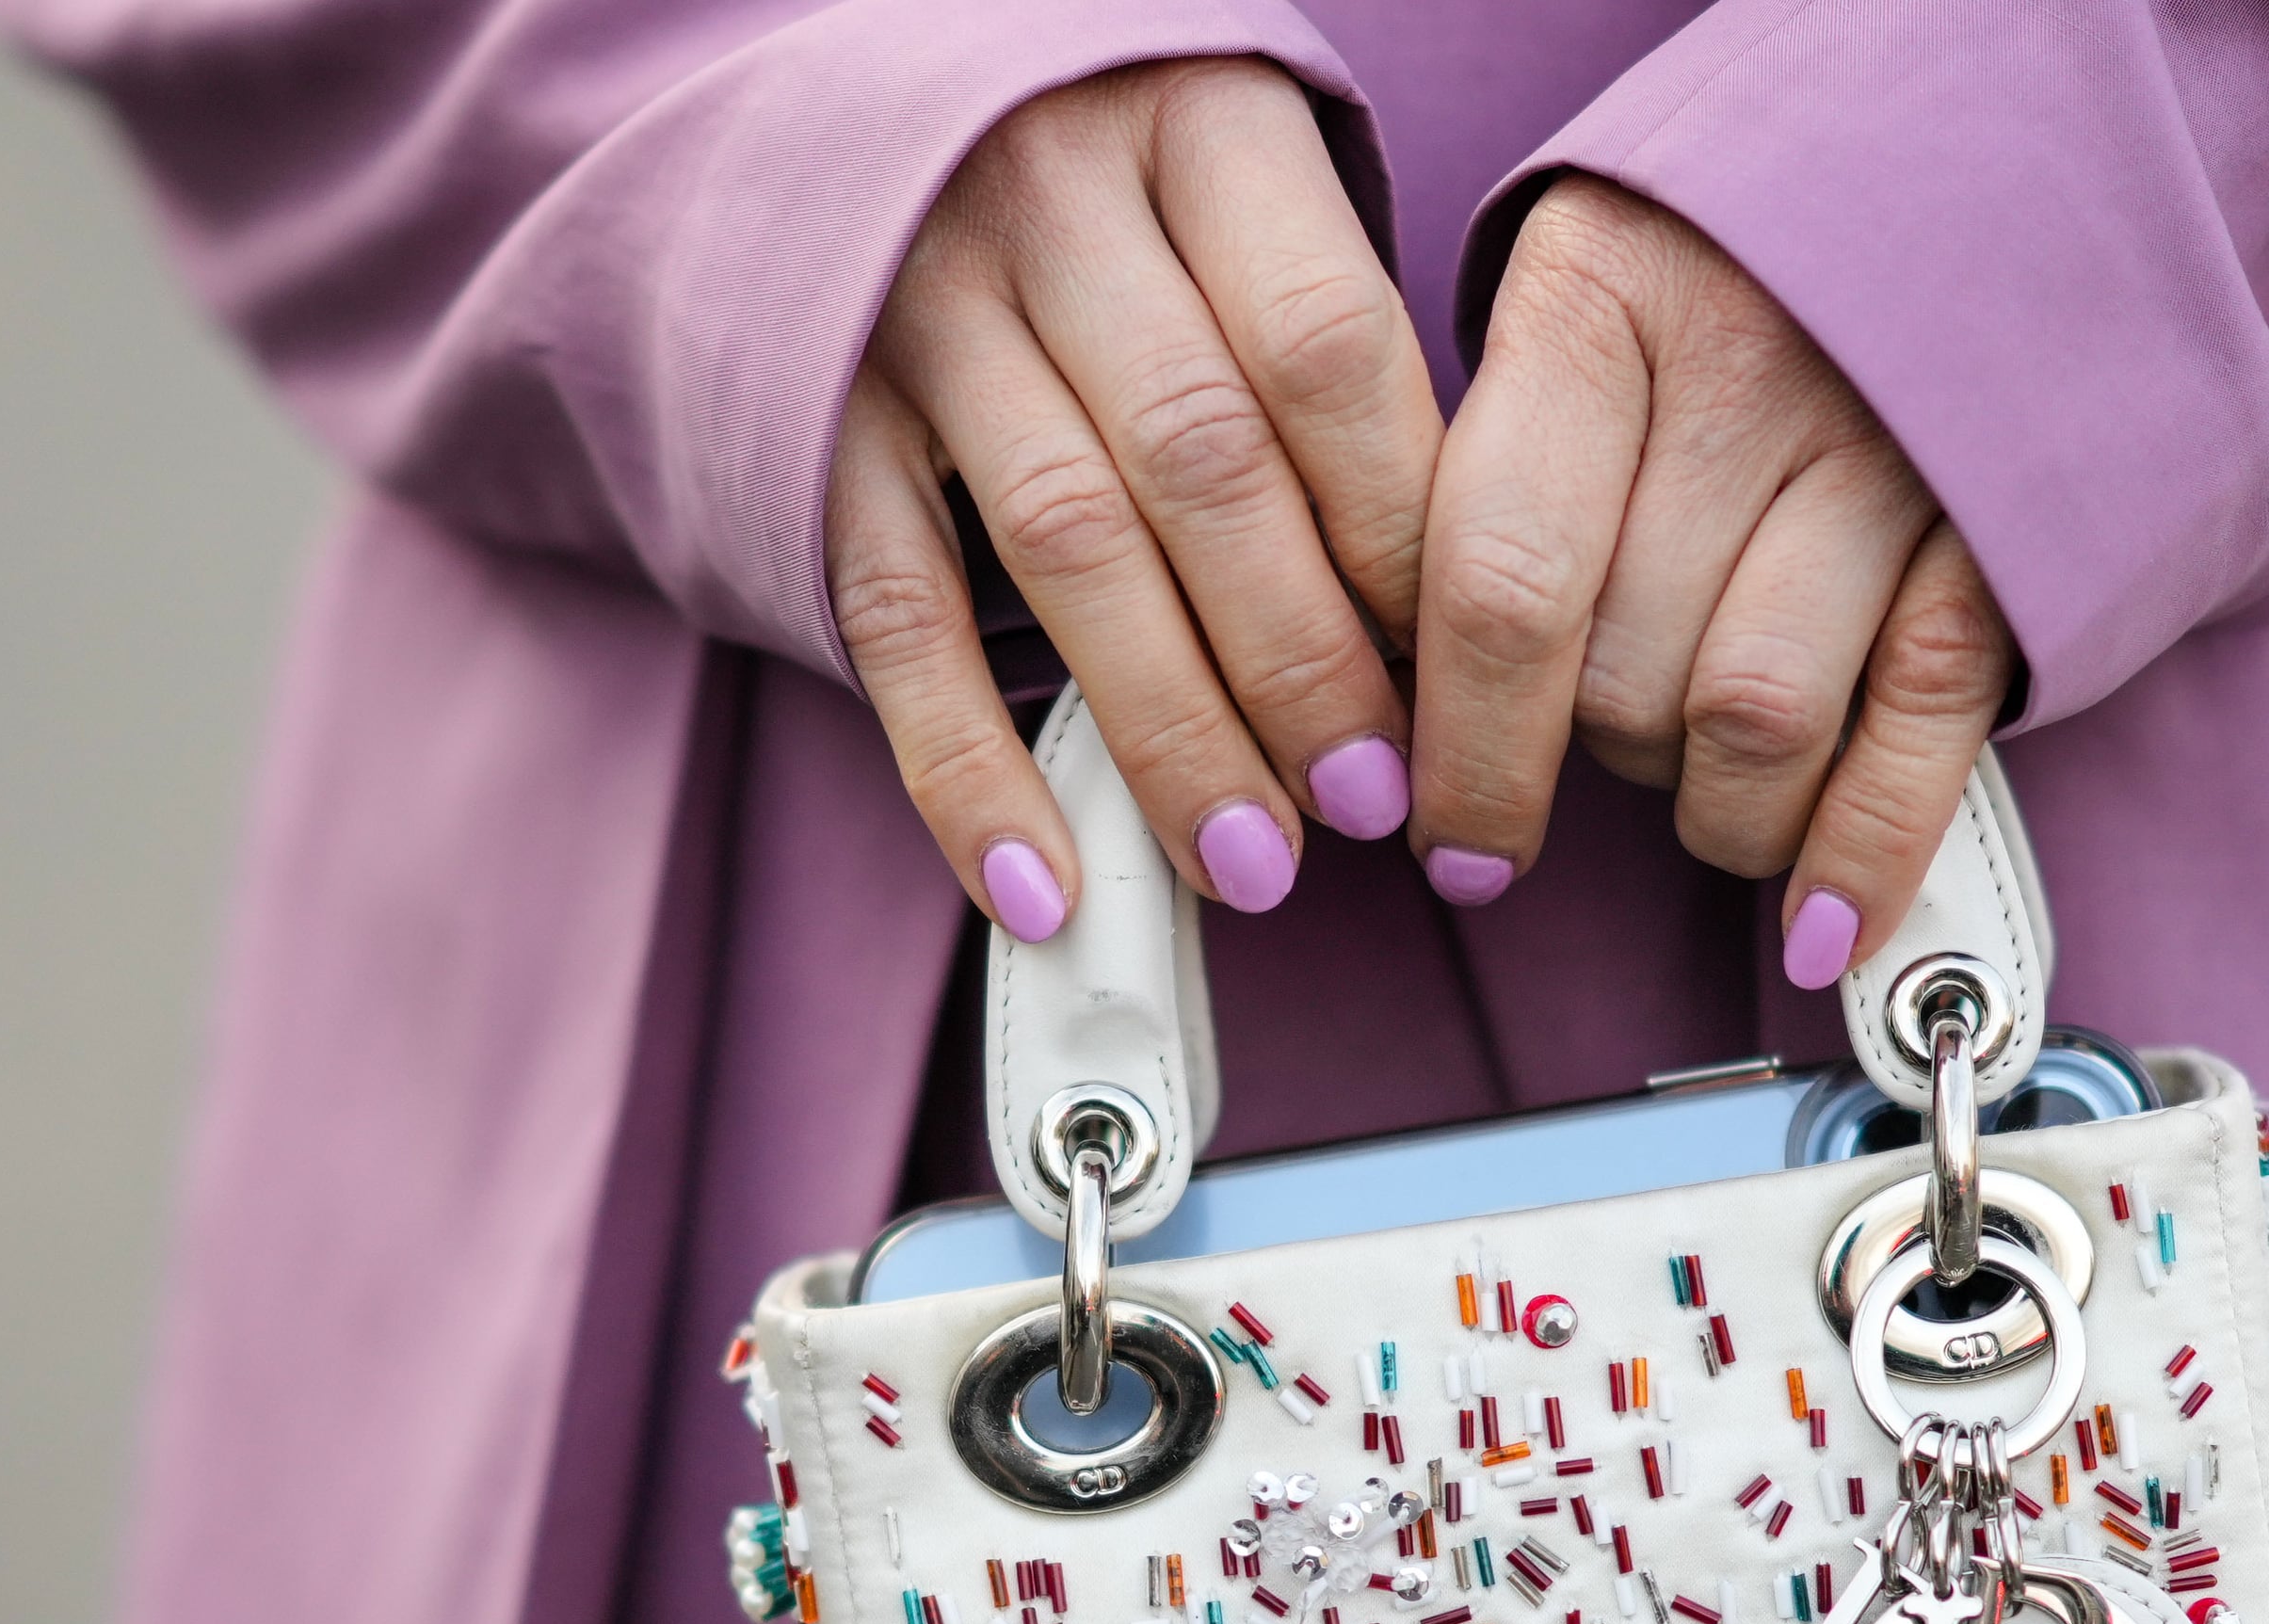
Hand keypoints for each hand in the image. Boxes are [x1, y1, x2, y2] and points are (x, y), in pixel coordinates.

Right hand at [828, 60, 1443, 938]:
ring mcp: (914, 303)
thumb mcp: (1240, 192)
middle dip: (1301, 660)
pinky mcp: (812, 415)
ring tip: (1251, 861)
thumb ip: (1323, 356)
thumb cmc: (1118, 185)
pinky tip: (1039, 880)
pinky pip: (897, 614)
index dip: (1399, 536)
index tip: (1456, 681)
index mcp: (1197, 120)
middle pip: (1202, 460)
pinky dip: (966, 766)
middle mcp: (1048, 195)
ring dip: (1169, 728)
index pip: (1327, 347)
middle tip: (1370, 801)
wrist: (864, 99)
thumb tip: (1431, 623)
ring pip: (1065, 545)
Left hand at [1410, 178, 2013, 983]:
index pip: (1497, 580)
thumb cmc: (1733, 261)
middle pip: (1620, 670)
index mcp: (1601, 295)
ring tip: (1706, 793)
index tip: (1447, 843)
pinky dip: (1862, 849)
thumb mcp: (1586, 299)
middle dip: (1591, 760)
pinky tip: (1819, 923)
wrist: (1976, 152)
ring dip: (1714, 814)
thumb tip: (1407, 702)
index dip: (1466, 749)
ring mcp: (1892, 447)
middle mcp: (1749, 364)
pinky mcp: (2003, 527)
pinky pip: (1917, 728)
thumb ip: (1502, 468)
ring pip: (1752, 720)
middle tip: (1601, 747)